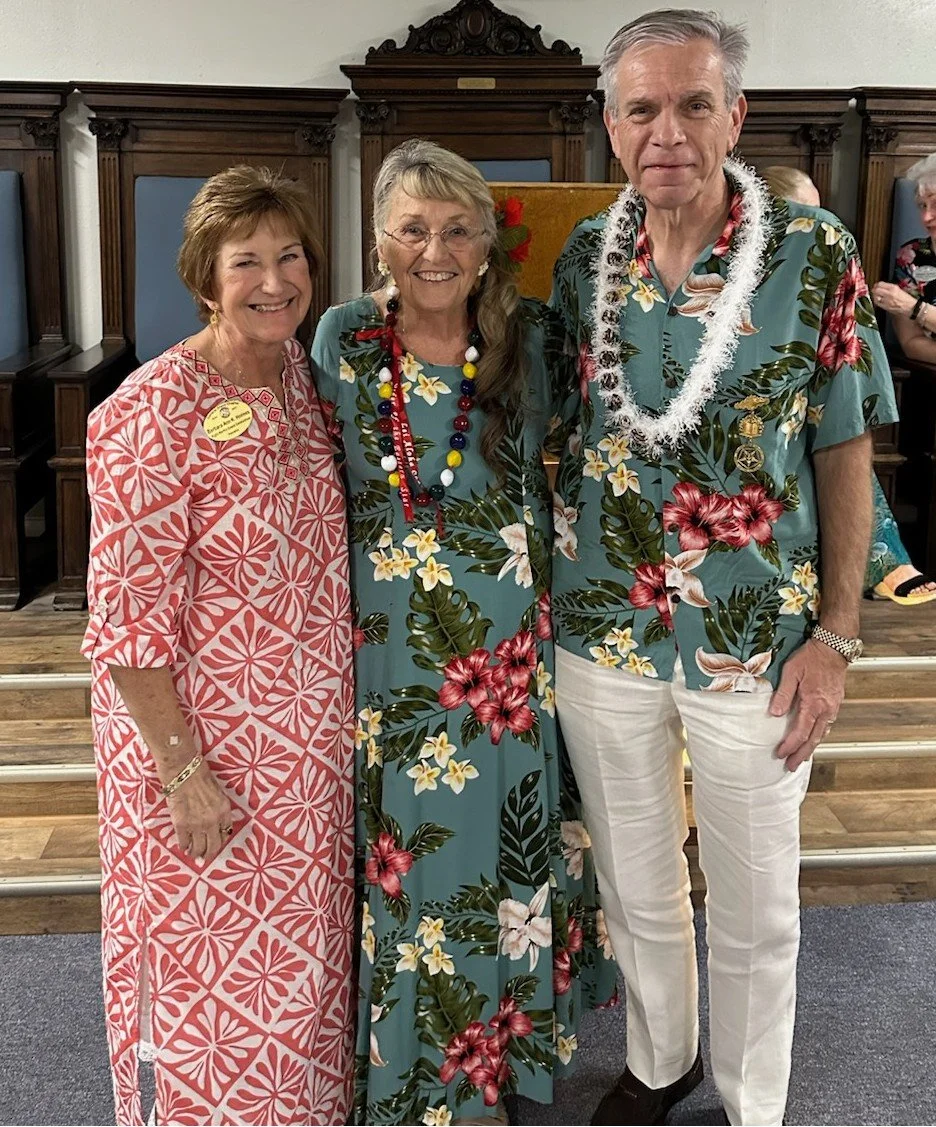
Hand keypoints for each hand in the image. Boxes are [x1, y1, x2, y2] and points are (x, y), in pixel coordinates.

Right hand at [166, 767, 233, 864]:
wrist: (184, 771)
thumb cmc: (200, 776)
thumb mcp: (217, 792)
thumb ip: (218, 808)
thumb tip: (214, 823)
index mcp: (224, 810)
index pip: (226, 833)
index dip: (220, 840)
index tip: (215, 843)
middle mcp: (213, 820)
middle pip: (214, 846)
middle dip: (209, 854)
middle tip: (204, 857)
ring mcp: (197, 824)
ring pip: (198, 848)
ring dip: (195, 853)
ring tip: (192, 854)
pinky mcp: (182, 825)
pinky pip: (184, 842)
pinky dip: (183, 846)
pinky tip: (183, 846)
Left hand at [769, 639, 846, 770]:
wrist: (834, 648)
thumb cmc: (811, 657)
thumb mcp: (791, 671)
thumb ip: (783, 694)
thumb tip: (774, 714)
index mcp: (814, 703)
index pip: (800, 732)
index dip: (790, 745)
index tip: (780, 753)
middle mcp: (826, 710)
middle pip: (813, 739)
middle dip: (801, 755)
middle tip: (791, 766)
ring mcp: (832, 708)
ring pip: (822, 734)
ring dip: (811, 748)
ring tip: (801, 758)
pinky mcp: (835, 704)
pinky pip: (826, 726)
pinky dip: (818, 736)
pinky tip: (813, 739)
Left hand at [871, 281, 913, 317]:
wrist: (910, 307)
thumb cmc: (907, 299)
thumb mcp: (899, 289)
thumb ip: (890, 288)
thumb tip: (883, 287)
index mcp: (894, 287)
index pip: (881, 284)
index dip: (877, 284)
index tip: (876, 285)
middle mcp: (889, 293)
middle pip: (876, 290)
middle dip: (874, 290)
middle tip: (874, 290)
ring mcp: (887, 300)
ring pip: (875, 296)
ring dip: (874, 296)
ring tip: (876, 295)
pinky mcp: (886, 306)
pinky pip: (877, 303)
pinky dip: (876, 301)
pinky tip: (878, 301)